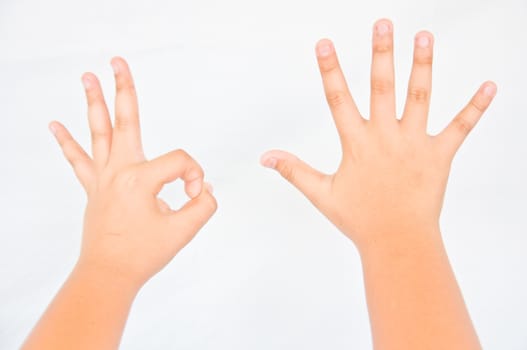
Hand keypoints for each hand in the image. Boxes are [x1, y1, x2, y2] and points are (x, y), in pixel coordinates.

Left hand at [49, 57, 216, 288]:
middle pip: (126, 120)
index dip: (195, 177)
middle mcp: (119, 171)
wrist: (109, 275)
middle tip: (117, 61)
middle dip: (123, 88)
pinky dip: (67, 142)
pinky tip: (55, 125)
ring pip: (99, 132)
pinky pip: (79, 160)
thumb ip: (204, 204)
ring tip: (87, 77)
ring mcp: (103, 178)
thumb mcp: (184, 230)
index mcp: (141, 179)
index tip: (194, 197)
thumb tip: (203, 189)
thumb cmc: (142, 254)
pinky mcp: (95, 188)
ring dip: (93, 103)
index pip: (181, 162)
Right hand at [261, 19, 495, 250]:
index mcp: (357, 144)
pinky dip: (476, 107)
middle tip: (383, 23)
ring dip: (422, 65)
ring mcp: (414, 144)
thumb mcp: (321, 194)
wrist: (398, 242)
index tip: (324, 44)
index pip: (338, 100)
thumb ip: (294, 170)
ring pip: (419, 97)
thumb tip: (265, 157)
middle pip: (382, 87)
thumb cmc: (360, 220)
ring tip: (423, 36)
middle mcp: (385, 137)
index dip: (330, 70)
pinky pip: (460, 127)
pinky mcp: (440, 155)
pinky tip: (492, 86)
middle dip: (381, 53)